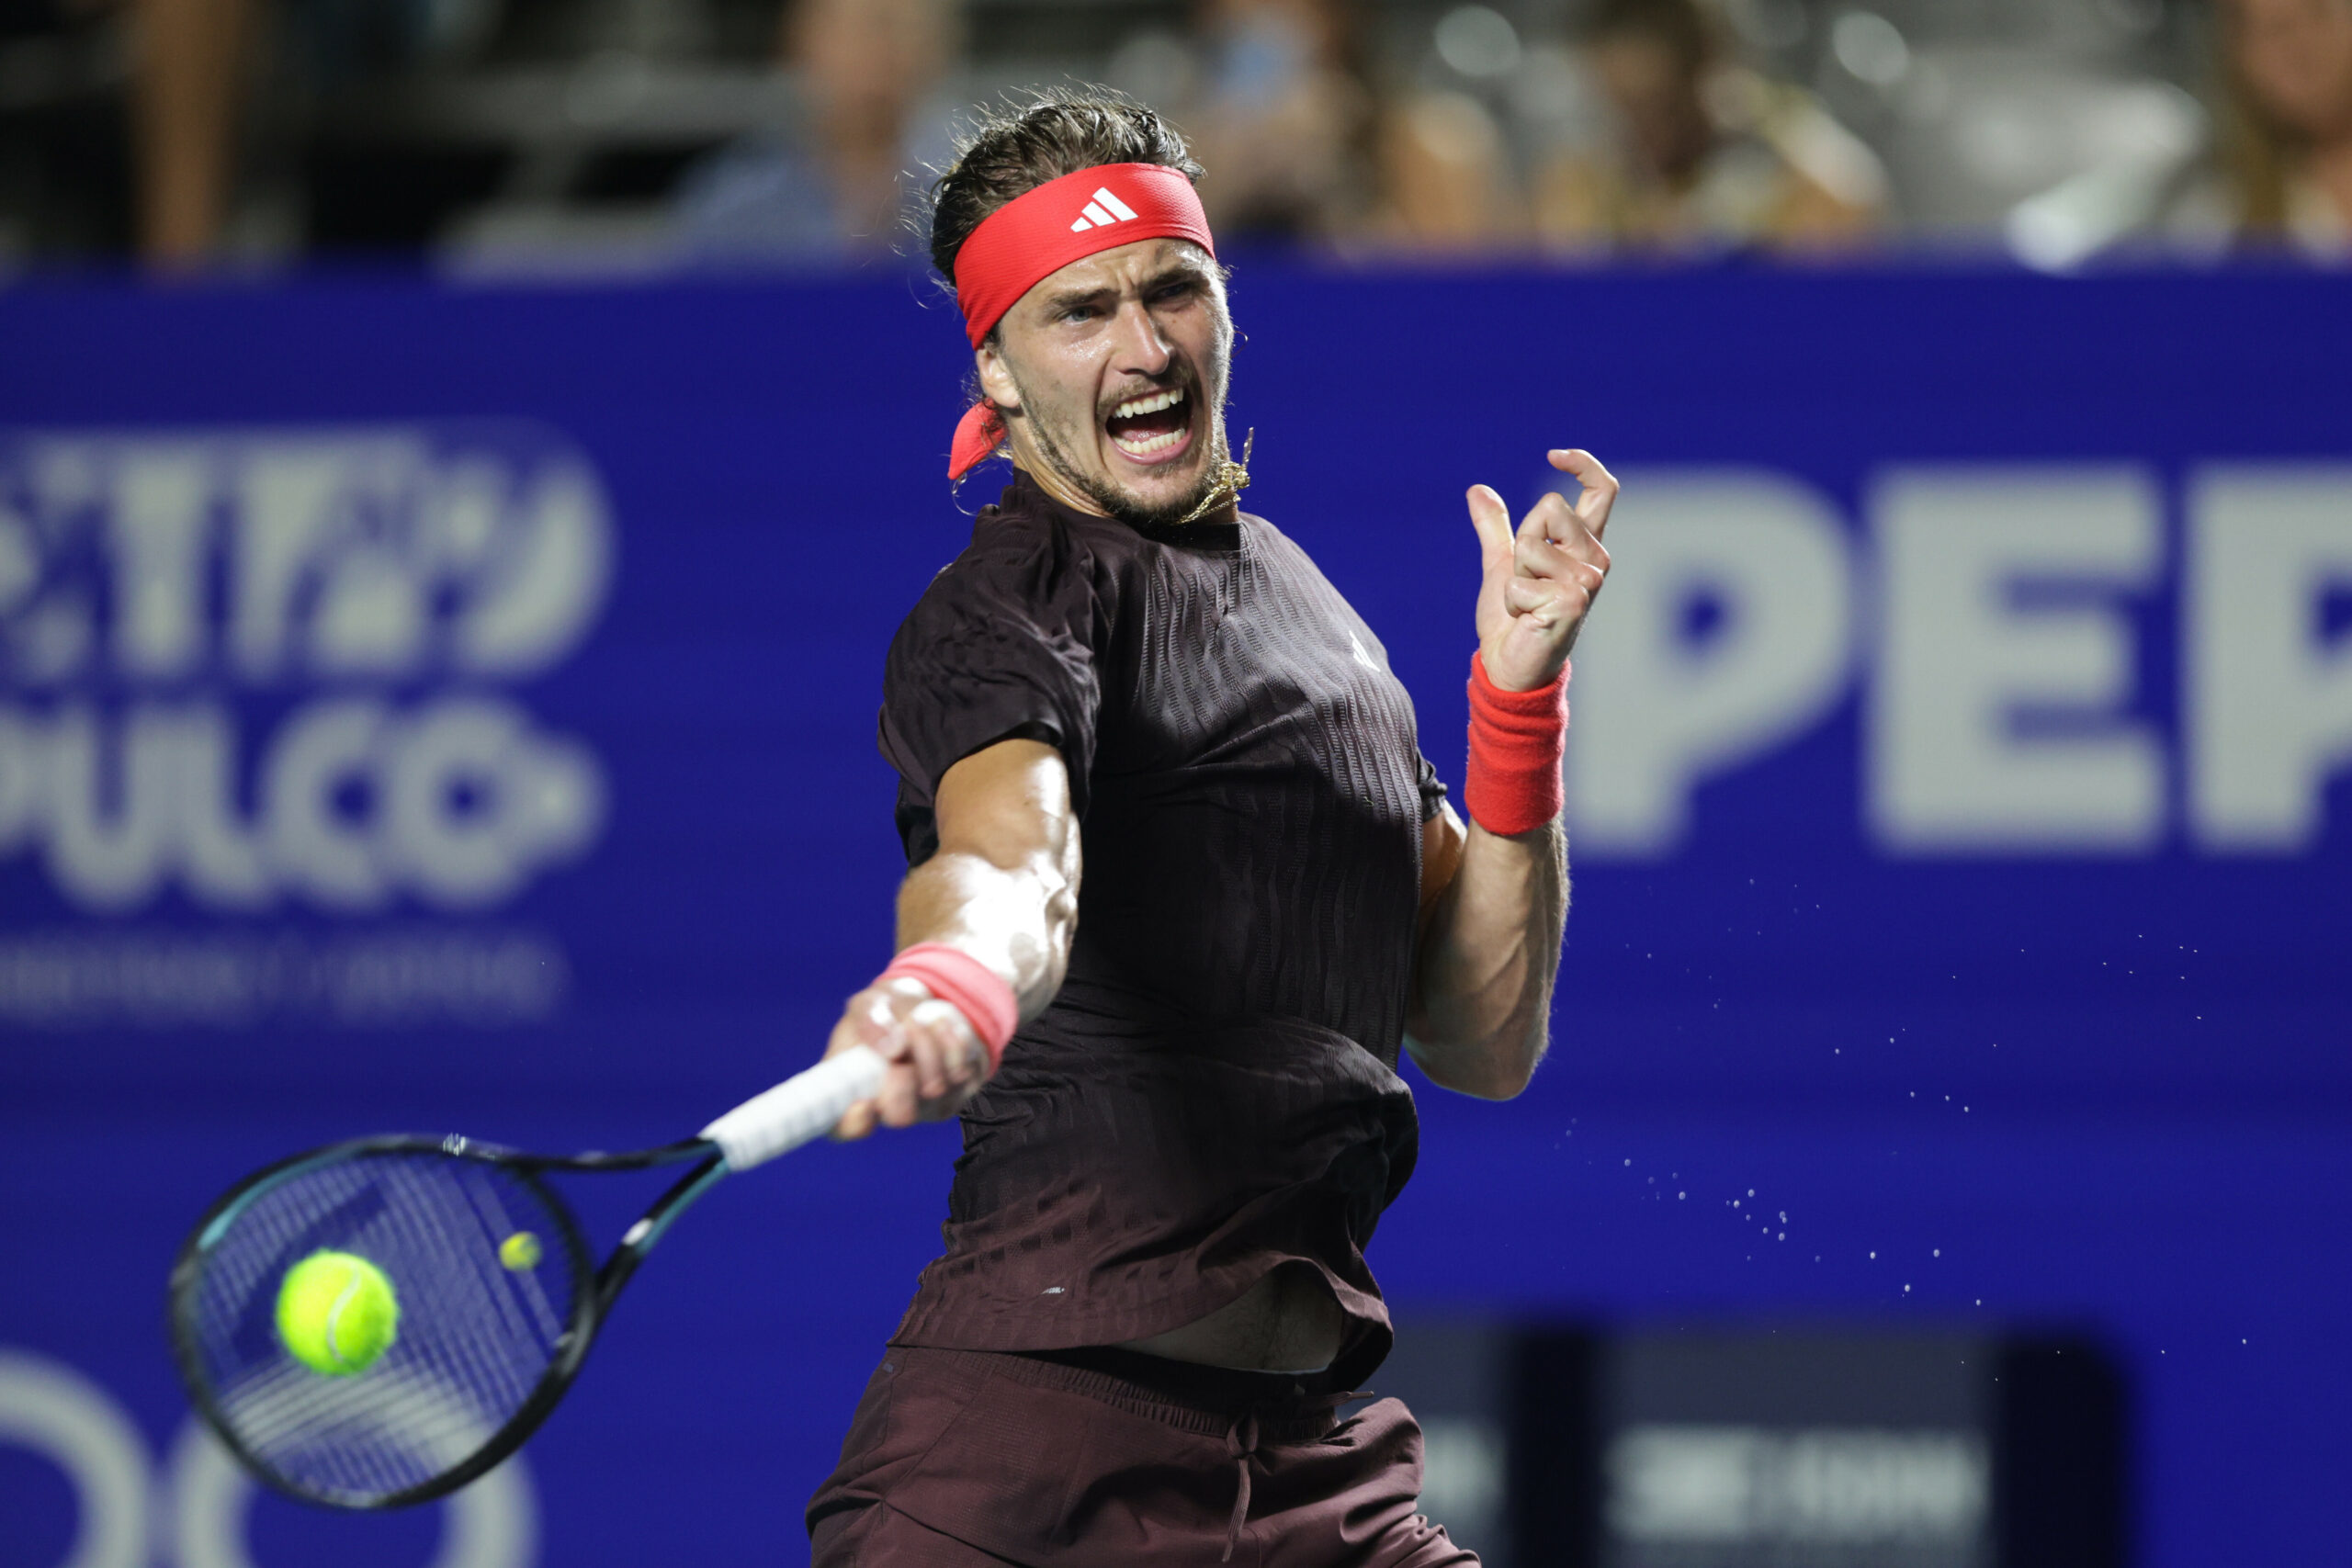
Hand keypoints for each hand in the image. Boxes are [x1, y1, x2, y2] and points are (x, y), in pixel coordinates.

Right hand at [824, 978, 988, 1138]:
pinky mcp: (956, 1096)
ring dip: (930, 1043)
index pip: (844, 1127)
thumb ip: (872, 1021)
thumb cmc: (886, 1013)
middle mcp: (886, 1107)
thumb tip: (892, 1048)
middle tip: (901, 1045)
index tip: (864, 1103)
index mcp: (849, 1090)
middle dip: (904, 1075)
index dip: (852, 1123)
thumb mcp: (870, 1004)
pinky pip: (964, 1074)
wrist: (924, 1008)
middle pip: (900, 1115)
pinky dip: (954, 1042)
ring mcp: (924, 1107)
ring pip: (936, 1087)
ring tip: (919, 1020)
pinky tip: (941, 1028)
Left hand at [1467, 449, 1616, 691]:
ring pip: (1530, 544)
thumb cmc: (1514, 619)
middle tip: (1525, 580)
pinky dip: (1512, 601)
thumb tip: (1477, 490)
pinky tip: (1526, 620)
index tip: (1553, 454)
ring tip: (1526, 604)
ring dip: (1515, 577)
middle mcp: (1594, 560)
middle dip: (1521, 541)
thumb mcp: (1501, 565)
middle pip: (1549, 507)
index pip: (1602, 491)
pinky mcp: (1572, 603)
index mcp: (1583, 546)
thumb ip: (1495, 528)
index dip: (1583, 465)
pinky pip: (1519, 582)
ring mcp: (1588, 582)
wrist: (1509, 666)